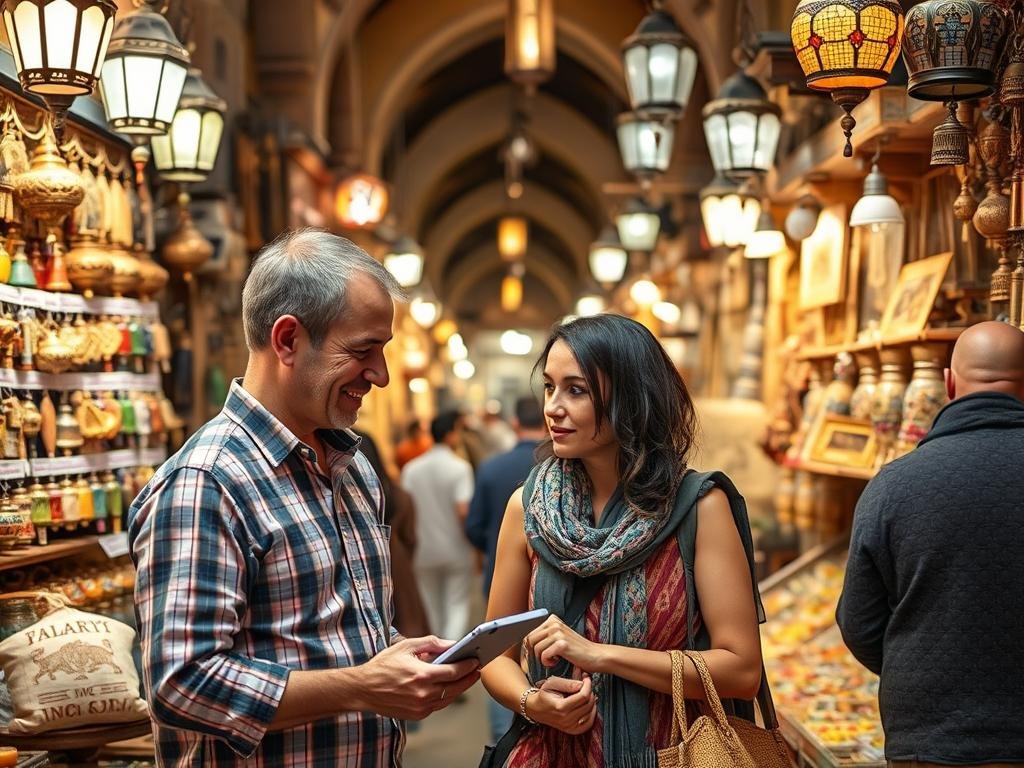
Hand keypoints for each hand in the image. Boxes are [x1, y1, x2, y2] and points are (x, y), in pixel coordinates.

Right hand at [352, 635, 479, 719]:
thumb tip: (451, 644)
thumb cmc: (383, 666)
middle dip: (469, 677)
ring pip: (449, 698)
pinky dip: (446, 696)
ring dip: (460, 687)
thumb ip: (431, 643)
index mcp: (422, 675)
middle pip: (455, 686)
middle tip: (477, 668)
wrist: (363, 689)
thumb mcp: (406, 646)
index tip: (476, 660)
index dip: (468, 666)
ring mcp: (421, 707)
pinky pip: (438, 705)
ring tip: (468, 677)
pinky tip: (451, 687)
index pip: (454, 671)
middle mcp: (424, 694)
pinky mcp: (417, 715)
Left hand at [525, 615, 603, 673]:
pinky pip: (543, 655)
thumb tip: (524, 644)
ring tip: (553, 660)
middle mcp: (554, 623)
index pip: (529, 633)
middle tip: (545, 659)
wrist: (596, 656)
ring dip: (542, 658)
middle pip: (529, 640)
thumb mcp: (559, 638)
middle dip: (534, 653)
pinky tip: (557, 662)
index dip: (529, 647)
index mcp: (552, 620)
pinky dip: (547, 662)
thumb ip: (544, 637)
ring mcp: (558, 632)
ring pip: (535, 648)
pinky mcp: (562, 644)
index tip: (536, 655)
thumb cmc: (576, 650)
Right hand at [526, 674, 596, 734]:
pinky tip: (589, 706)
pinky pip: (589, 724)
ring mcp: (569, 726)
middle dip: (590, 691)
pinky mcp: (572, 731)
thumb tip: (582, 684)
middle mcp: (566, 719)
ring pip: (590, 713)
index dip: (588, 685)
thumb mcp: (551, 683)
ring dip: (592, 701)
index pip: (583, 696)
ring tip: (586, 693)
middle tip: (586, 684)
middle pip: (588, 704)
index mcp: (560, 706)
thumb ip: (567, 683)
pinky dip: (592, 714)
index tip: (586, 678)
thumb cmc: (543, 694)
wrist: (535, 709)